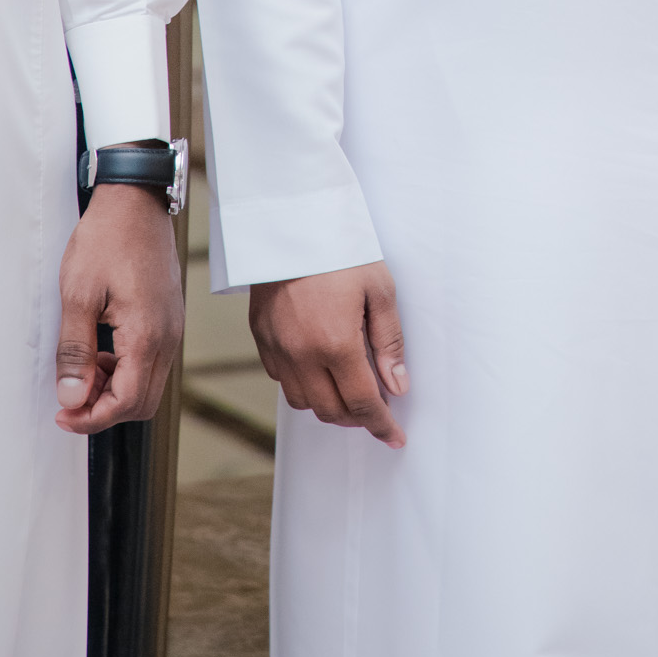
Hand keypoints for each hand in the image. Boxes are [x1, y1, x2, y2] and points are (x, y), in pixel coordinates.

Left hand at [55, 184, 184, 432]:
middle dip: (103, 410)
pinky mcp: (169, 318)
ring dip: (114, 389)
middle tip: (71, 394)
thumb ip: (76, 352)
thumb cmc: (108, 239)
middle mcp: (168, 336)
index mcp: (147, 334)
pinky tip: (102, 350)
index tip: (62, 414)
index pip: (125, 403)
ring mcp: (173, 327)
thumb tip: (73, 398)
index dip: (91, 419)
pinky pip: (153, 362)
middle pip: (142, 403)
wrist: (136, 201)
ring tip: (83, 369)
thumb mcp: (78, 295)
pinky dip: (126, 370)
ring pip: (149, 385)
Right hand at [249, 263, 407, 448]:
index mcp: (336, 343)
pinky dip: (303, 386)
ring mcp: (277, 347)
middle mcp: (302, 354)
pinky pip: (281, 379)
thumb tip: (397, 384)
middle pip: (330, 411)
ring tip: (350, 391)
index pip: (363, 402)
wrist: (291, 219)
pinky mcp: (260, 336)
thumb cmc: (340, 249)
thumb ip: (389, 341)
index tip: (395, 437)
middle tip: (377, 410)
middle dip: (357, 419)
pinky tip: (320, 370)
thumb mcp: (379, 288)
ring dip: (328, 406)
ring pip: (302, 402)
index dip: (381, 425)